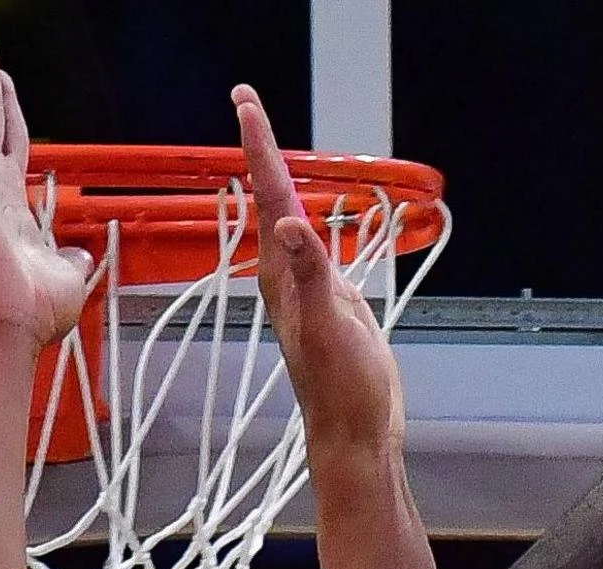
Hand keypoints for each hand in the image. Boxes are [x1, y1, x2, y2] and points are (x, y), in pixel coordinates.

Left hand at [235, 83, 404, 458]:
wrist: (355, 431)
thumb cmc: (343, 387)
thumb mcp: (330, 325)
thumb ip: (311, 274)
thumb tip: (290, 224)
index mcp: (283, 271)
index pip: (269, 192)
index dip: (260, 145)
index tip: (246, 102)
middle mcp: (286, 274)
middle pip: (272, 196)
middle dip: (262, 149)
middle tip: (248, 105)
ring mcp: (305, 288)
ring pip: (288, 218)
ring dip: (279, 180)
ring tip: (268, 144)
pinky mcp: (326, 302)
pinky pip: (309, 246)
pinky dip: (307, 218)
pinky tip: (307, 218)